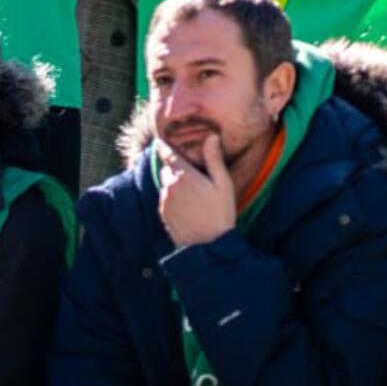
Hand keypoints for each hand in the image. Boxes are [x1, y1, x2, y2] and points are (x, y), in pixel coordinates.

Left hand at [157, 133, 236, 248]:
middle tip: (192, 170)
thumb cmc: (220, 215)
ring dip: (175, 183)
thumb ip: (214, 159)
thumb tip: (211, 136)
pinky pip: (166, 199)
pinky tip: (189, 205)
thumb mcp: (223, 185)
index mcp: (183, 176)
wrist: (208, 248)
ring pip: (166, 184)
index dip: (166, 145)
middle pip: (167, 168)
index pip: (167, 153)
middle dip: (176, 166)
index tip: (166, 140)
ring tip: (193, 191)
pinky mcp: (163, 215)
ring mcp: (164, 202)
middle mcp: (169, 186)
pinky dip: (173, 197)